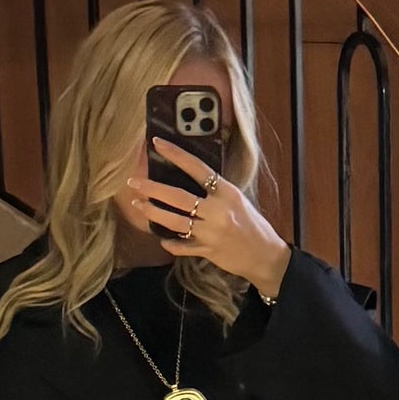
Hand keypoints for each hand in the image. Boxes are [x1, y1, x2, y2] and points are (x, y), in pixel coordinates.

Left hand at [128, 154, 290, 299]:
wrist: (265, 255)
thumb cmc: (252, 224)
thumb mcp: (237, 200)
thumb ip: (215, 191)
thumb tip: (189, 178)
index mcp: (226, 193)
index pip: (197, 168)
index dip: (175, 155)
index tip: (157, 144)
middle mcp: (217, 211)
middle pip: (177, 197)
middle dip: (152, 189)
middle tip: (134, 182)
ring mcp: (210, 232)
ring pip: (174, 221)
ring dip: (153, 212)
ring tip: (138, 204)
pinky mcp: (207, 250)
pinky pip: (181, 246)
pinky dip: (169, 243)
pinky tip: (162, 238)